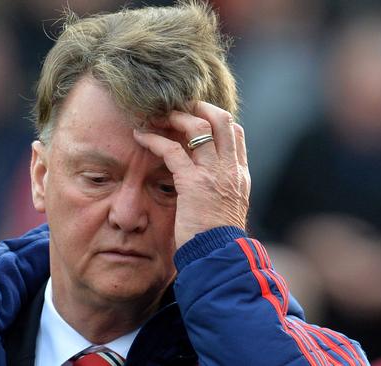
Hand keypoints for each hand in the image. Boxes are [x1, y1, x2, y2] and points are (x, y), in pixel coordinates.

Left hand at [133, 101, 249, 247]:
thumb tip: (210, 187)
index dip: (215, 119)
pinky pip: (171, 150)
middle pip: (222, 120)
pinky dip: (154, 139)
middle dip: (199, 107)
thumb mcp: (228, 211)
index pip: (235, 133)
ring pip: (199, 127)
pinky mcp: (193, 183)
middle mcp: (231, 169)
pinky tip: (141, 136)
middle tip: (178, 106)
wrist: (221, 259)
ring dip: (176, 117)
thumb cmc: (218, 242)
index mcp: (240, 175)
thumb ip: (222, 192)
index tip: (196, 116)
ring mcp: (214, 174)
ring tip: (157, 116)